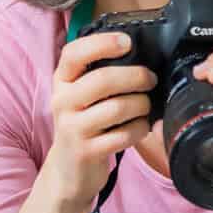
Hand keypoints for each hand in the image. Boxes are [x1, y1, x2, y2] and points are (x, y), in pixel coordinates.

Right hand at [40, 32, 155, 212]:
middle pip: (103, 79)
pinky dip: (140, 129)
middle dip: (136, 76)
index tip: (127, 42)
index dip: (102, 43)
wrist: (68, 170)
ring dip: (142, 105)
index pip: (74, 53)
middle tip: (151, 79)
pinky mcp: (86, 151)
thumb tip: (139, 55)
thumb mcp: (81, 96)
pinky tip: (141, 127)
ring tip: (146, 106)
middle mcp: (62, 102)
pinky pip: (123, 135)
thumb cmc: (84, 125)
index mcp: (62, 81)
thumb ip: (98, 75)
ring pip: (117, 107)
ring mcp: (72, 128)